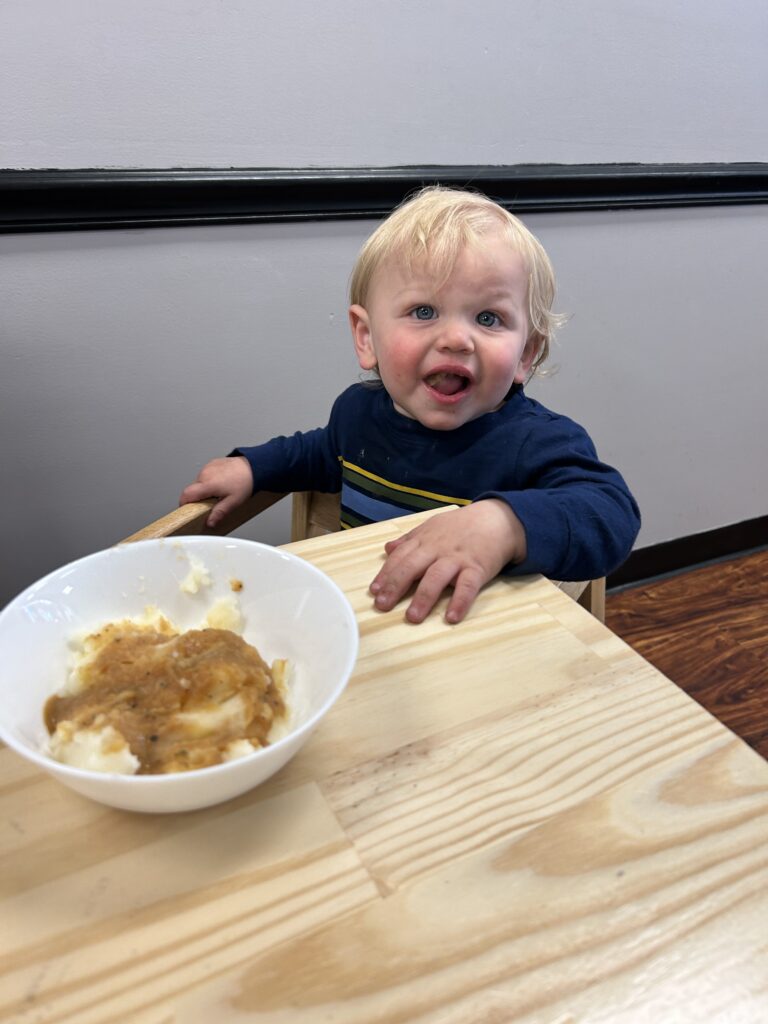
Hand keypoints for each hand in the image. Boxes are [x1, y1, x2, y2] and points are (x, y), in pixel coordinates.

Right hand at [179, 456, 252, 527]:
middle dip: (198, 498)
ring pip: (199, 482)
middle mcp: (205, 474)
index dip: (184, 504)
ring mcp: (208, 467)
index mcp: (208, 484)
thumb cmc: (245, 482)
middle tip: (210, 503)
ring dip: (204, 489)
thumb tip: (210, 522)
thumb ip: (219, 513)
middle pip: (192, 489)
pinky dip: (209, 480)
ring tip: (219, 492)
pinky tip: (221, 483)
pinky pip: (205, 474)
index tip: (187, 509)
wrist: (254, 467)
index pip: (186, 495)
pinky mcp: (212, 463)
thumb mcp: (233, 502)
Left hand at [369, 500, 526, 624]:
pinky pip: (468, 586)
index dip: (386, 574)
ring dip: (423, 597)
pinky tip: (451, 617)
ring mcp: (457, 558)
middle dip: (396, 586)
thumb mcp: (433, 526)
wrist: (497, 519)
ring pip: (437, 577)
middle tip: (382, 605)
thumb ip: (410, 539)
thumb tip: (387, 549)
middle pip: (413, 567)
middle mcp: (437, 549)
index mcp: (424, 539)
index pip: (400, 557)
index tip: (374, 591)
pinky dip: (460, 601)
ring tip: (412, 617)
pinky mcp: (478, 568)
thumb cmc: (462, 526)